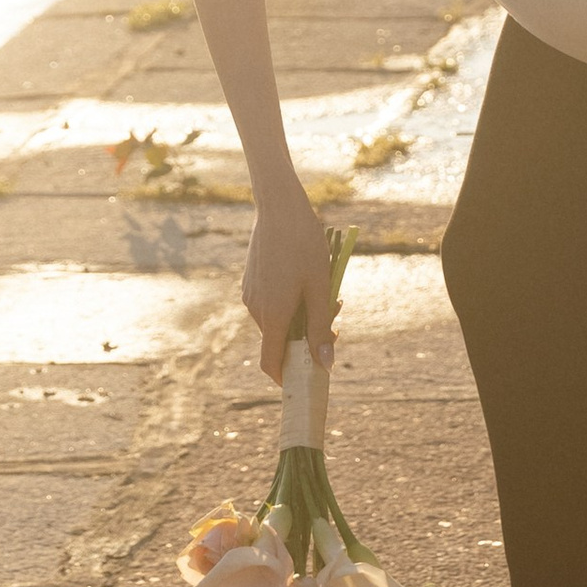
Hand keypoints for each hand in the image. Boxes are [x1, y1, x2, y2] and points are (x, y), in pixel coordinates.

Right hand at [243, 181, 338, 384]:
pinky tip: (308, 279)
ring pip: (277, 319)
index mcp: (272, 315)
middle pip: (280, 340)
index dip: (286, 378)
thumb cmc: (304, 245)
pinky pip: (271, 303)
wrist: (279, 206)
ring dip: (301, 316)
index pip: (271, 363)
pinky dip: (290, 302)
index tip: (306, 381)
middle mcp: (255, 309)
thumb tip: (325, 364)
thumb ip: (321, 327)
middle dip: (307, 337)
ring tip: (327, 292)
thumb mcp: (320, 287)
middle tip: (336, 317)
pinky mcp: (252, 280)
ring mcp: (251, 293)